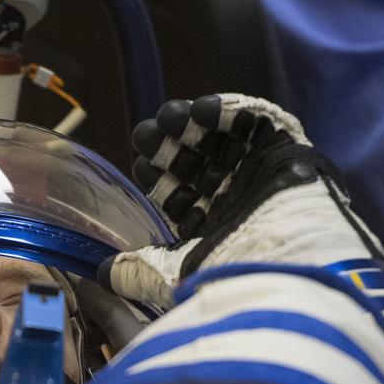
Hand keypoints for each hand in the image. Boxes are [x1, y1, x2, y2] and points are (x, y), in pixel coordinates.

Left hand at [99, 94, 383, 306]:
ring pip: (217, 136)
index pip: (174, 189)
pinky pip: (254, 120)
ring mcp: (256, 170)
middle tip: (147, 134)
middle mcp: (231, 195)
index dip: (155, 174)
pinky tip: (206, 110)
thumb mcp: (172, 274)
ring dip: (192, 121)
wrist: (283, 260)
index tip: (142, 165)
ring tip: (175, 118)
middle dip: (166, 142)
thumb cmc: (229, 272)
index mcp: (208, 222)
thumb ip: (135, 270)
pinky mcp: (282, 147)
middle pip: (192, 158)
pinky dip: (229, 109)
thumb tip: (100, 274)